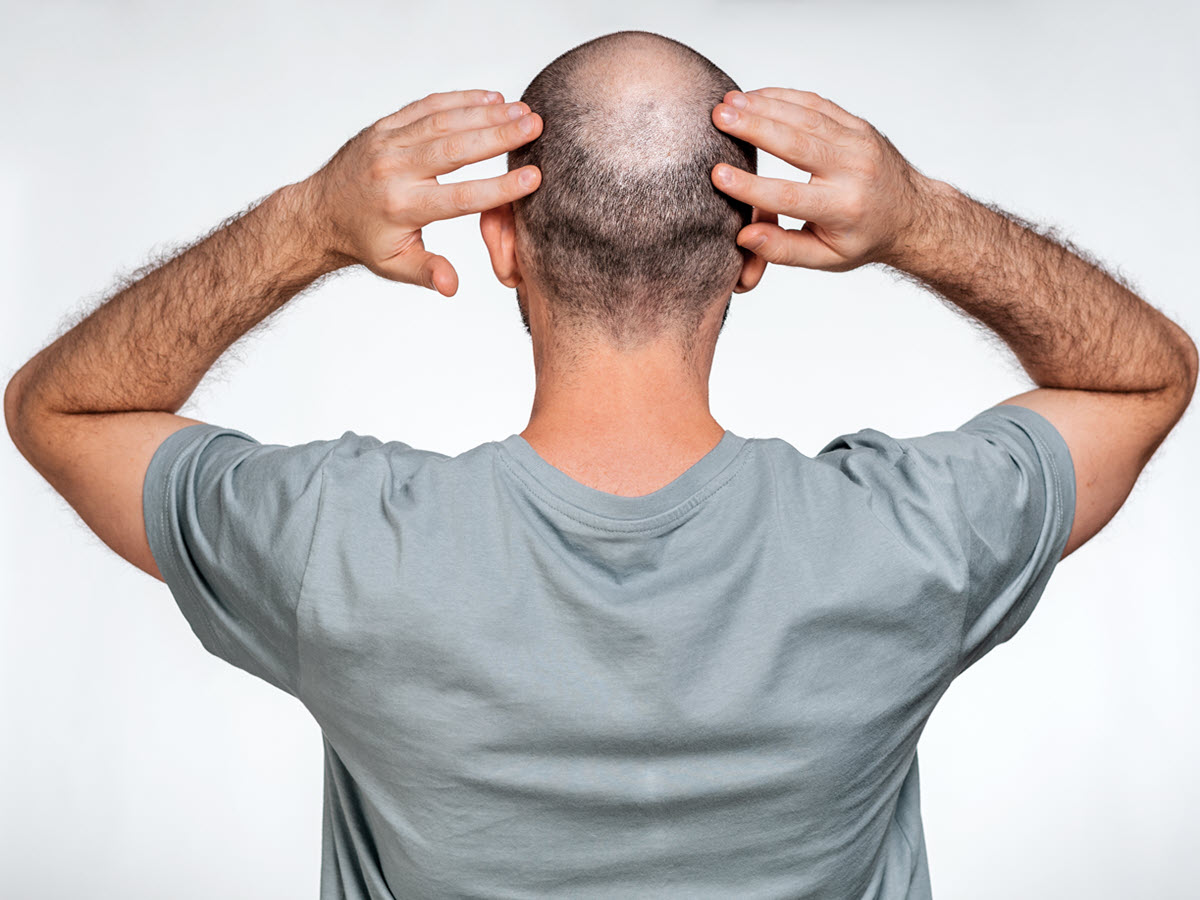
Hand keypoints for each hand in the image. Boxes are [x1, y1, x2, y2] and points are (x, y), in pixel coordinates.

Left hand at [302, 89, 542, 294]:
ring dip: (486, 113)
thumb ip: (427, 272)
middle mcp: (394, 170)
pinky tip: (492, 97)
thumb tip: (452, 287)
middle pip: (455, 149)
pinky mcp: (385, 126)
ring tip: (524, 110)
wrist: (320, 211)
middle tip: (537, 125)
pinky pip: (427, 107)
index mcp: (401, 207)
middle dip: (499, 136)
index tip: (534, 177)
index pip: (459, 196)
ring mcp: (388, 143)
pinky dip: (460, 99)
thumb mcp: (394, 266)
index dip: (498, 187)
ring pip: (443, 122)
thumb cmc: (366, 241)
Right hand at [711, 88, 935, 272]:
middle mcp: (854, 171)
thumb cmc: (862, 238)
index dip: (751, 187)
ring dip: (763, 106)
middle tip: (718, 118)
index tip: (717, 175)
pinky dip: (782, 97)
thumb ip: (783, 250)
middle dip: (754, 128)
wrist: (912, 214)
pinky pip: (816, 104)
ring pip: (805, 117)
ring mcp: (858, 142)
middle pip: (797, 144)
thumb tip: (744, 237)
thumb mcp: (826, 258)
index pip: (790, 196)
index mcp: (844, 209)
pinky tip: (753, 96)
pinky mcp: (857, 125)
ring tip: (727, 102)